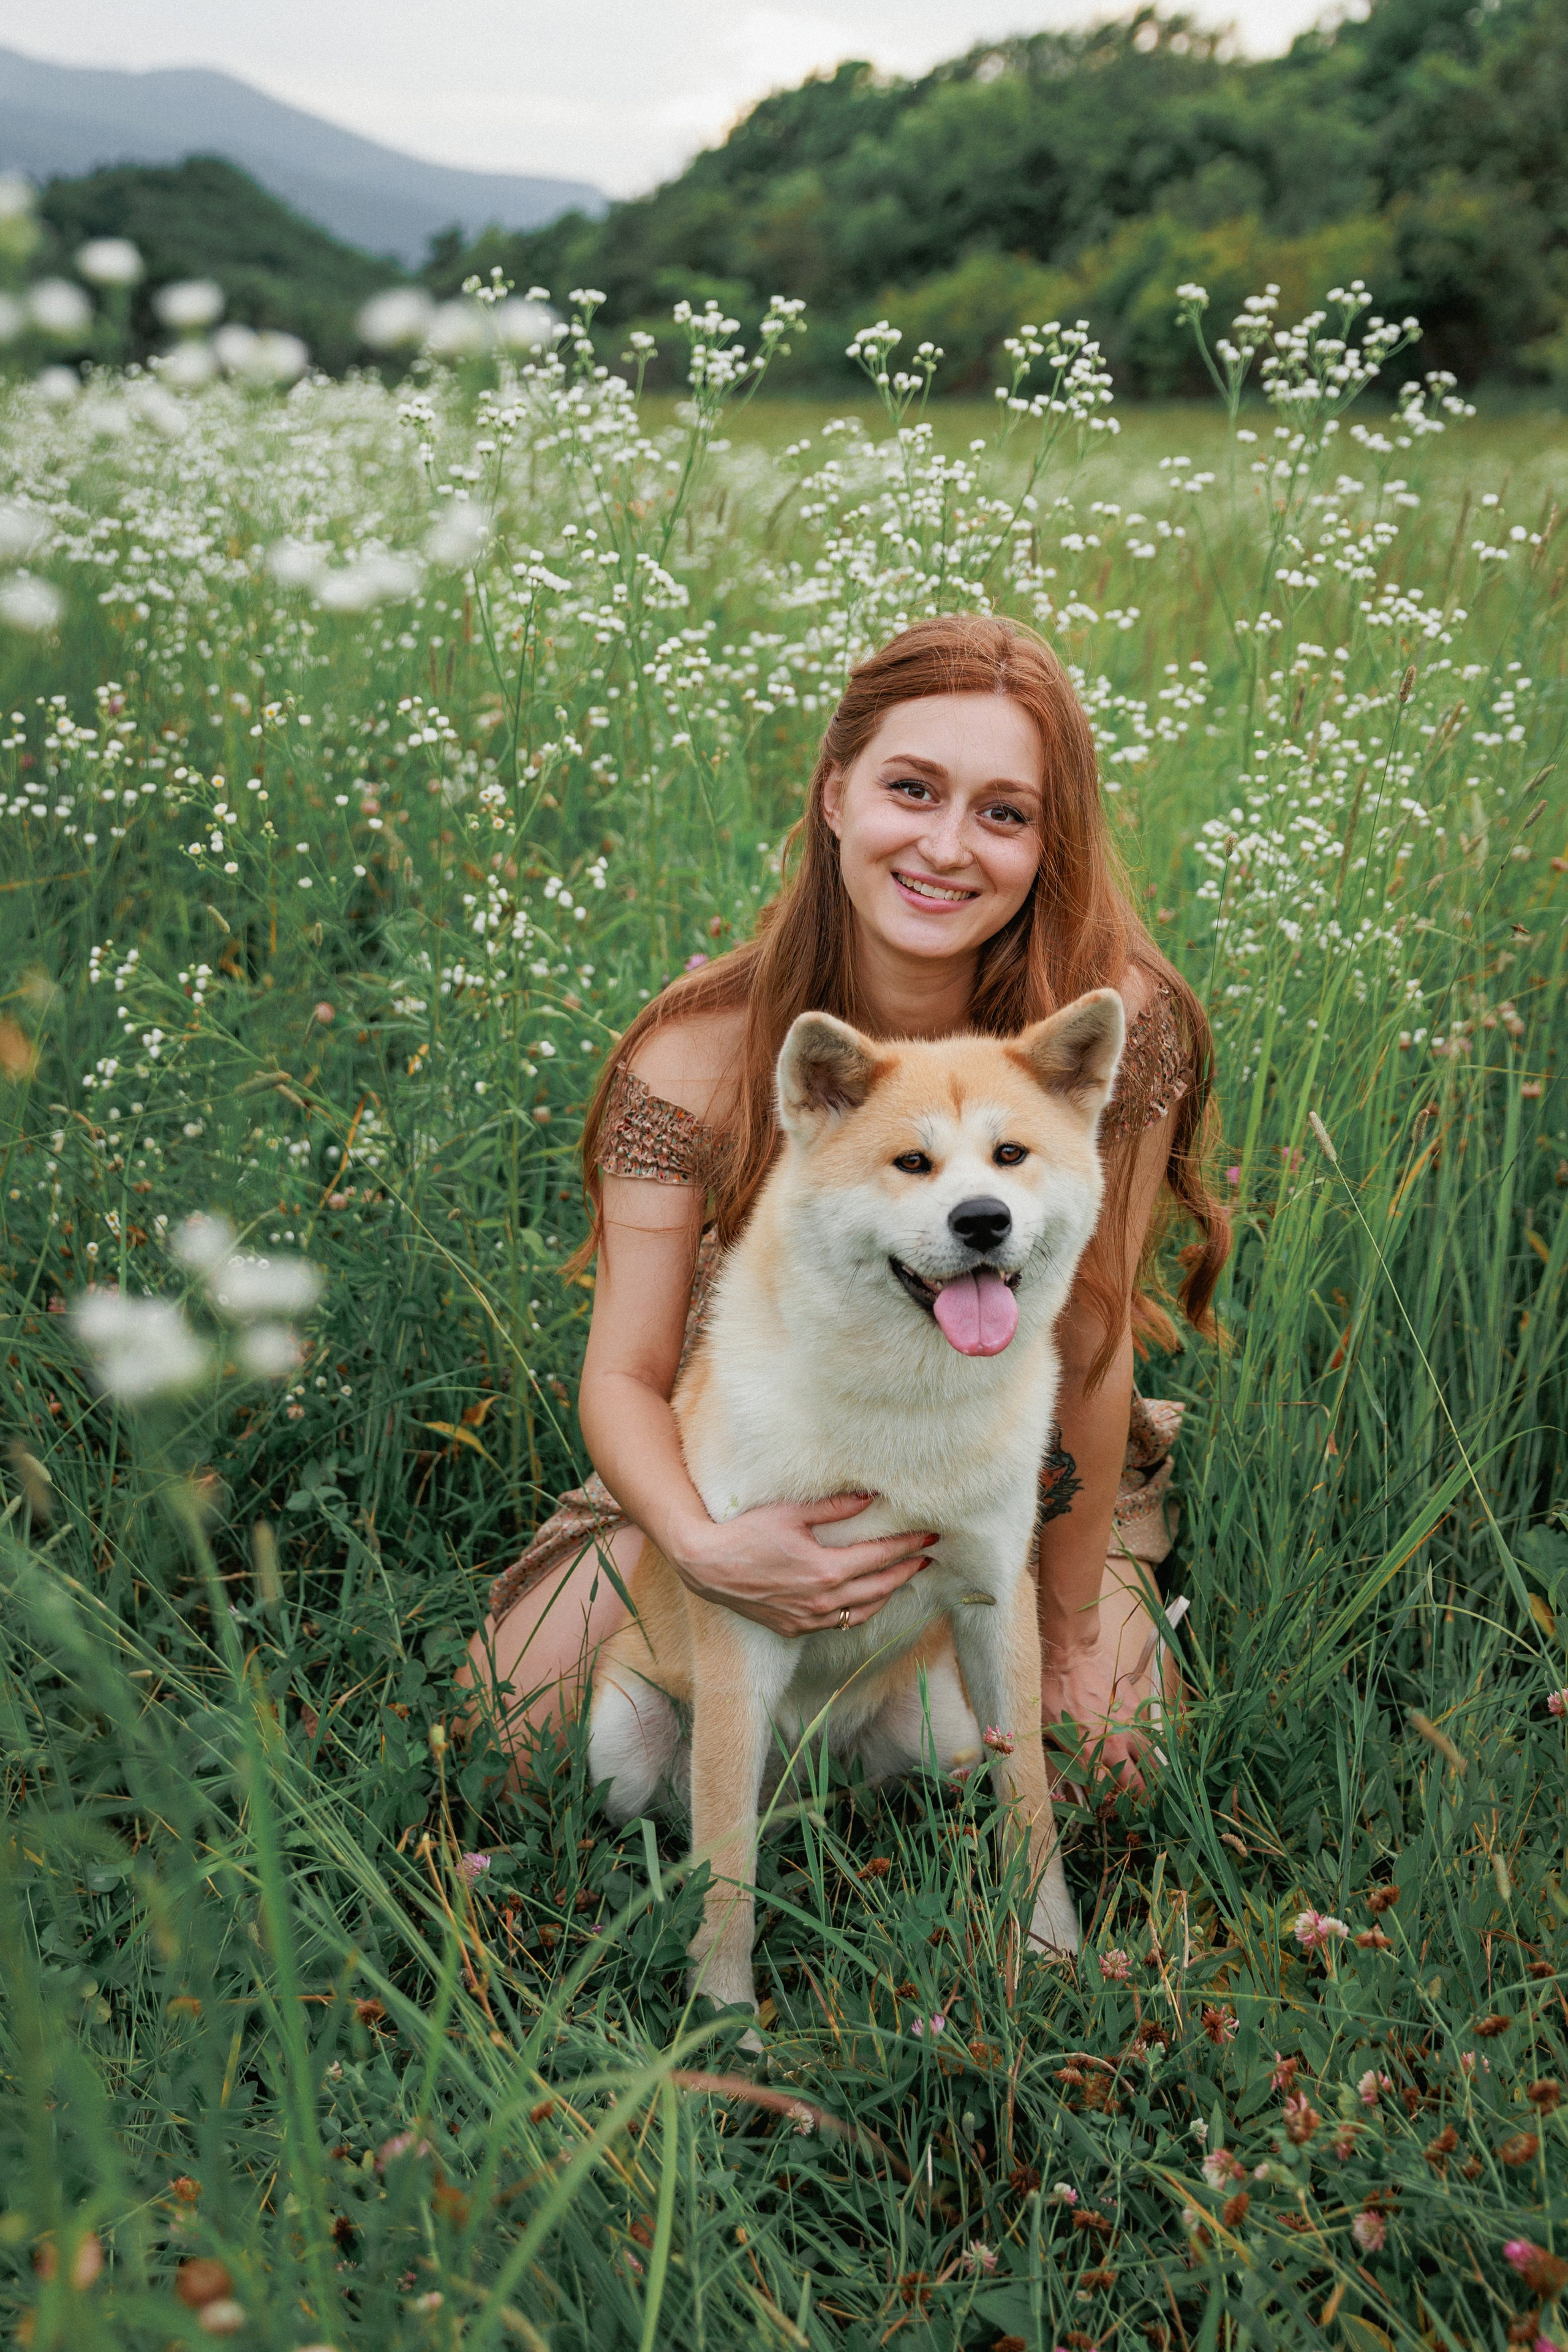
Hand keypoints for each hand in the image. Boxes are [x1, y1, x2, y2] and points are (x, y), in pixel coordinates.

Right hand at [670, 1493, 936, 1638]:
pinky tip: (865, 1600)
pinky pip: (839, 1624)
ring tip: (903, 1577)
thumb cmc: (745, 1534)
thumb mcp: (790, 1513)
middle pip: (880, 1588)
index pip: (880, 1557)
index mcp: (826, 1571)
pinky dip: (860, 1611)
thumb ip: (833, 1507)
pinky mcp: (795, 1629)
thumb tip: (869, 1496)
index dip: (907, 1545)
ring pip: (863, 1612)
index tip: (929, 1535)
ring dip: (887, 1594)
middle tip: (927, 1556)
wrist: (707, 1566)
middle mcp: (823, 1601)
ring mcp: (809, 1619)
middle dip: (906, 1570)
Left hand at [1039, 1619, 1163, 1798]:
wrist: (1070, 1653)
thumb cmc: (1050, 1689)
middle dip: (1139, 1799)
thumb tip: (1065, 1772)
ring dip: (1154, 1778)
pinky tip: (1158, 1756)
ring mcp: (1129, 1727)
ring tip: (1158, 1789)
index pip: (1104, 1794)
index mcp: (1088, 1755)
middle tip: (1143, 1807)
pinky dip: (1157, 1749)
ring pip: (1150, 1762)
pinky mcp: (1138, 1708)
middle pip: (1134, 1784)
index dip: (1109, 1807)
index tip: (1111, 1813)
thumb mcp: (1044, 1727)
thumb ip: (1059, 1753)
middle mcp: (1113, 1746)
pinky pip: (1152, 1735)